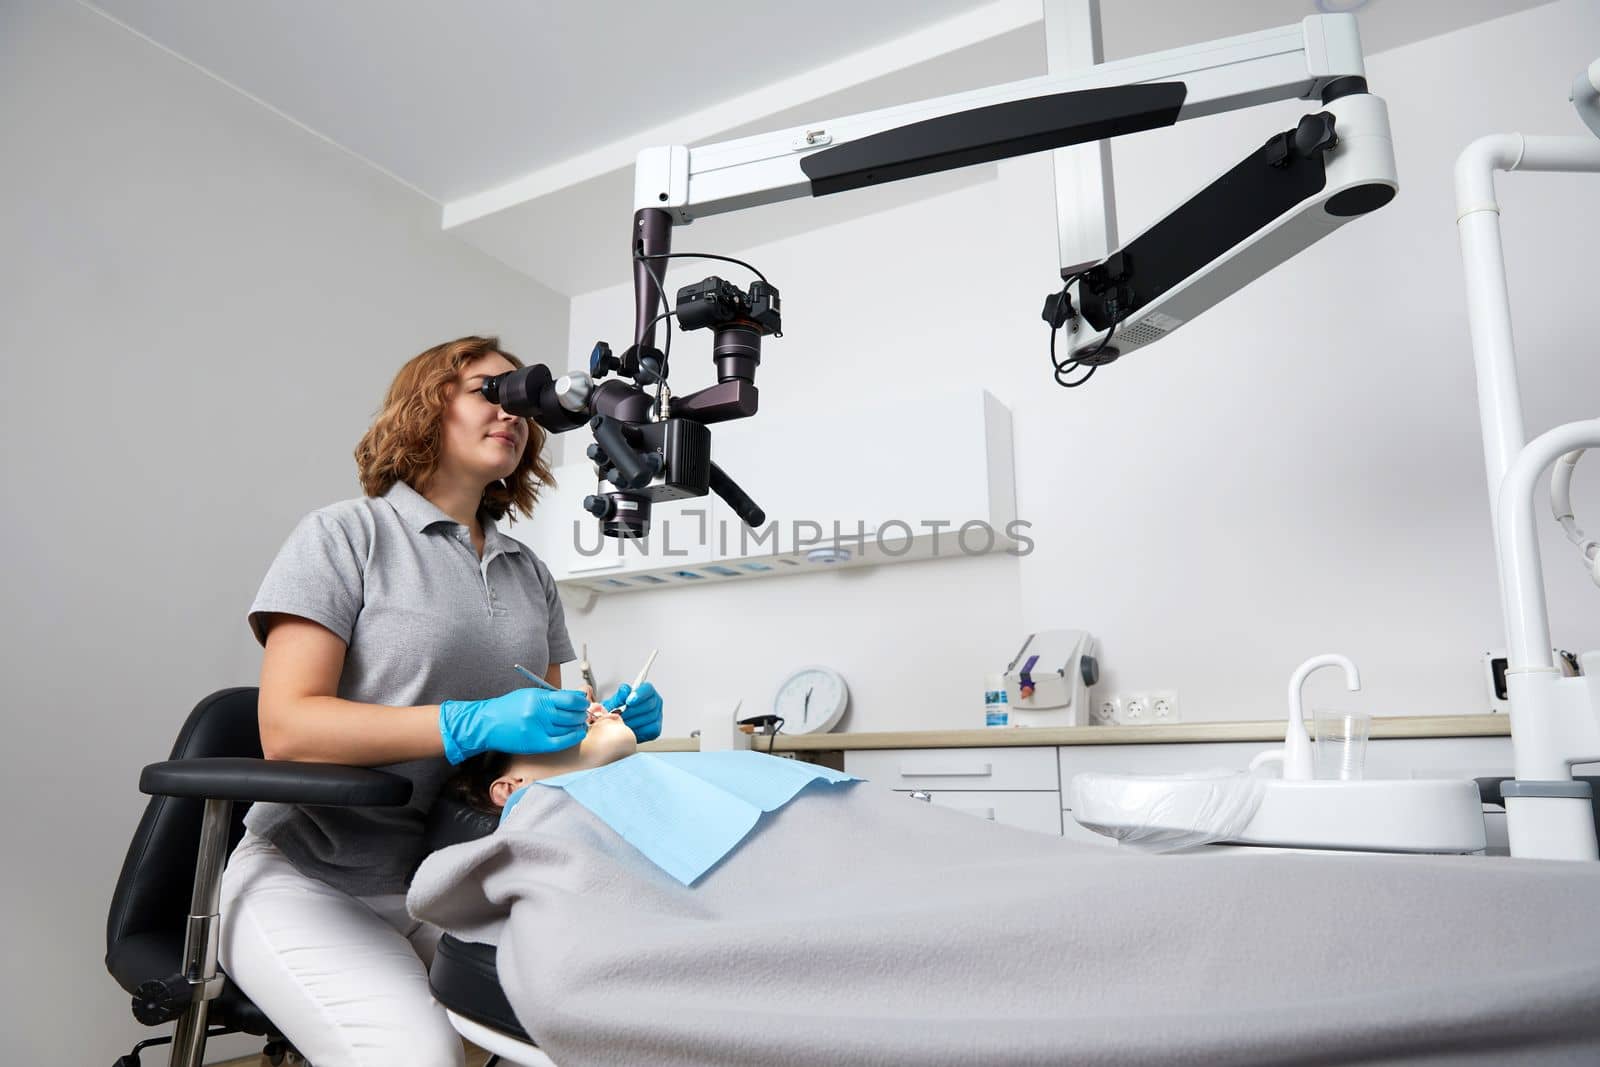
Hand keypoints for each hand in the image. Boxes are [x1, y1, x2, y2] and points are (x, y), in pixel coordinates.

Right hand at [438, 686, 590, 763]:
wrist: (487, 723)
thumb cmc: (508, 709)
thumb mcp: (530, 695)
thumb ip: (552, 697)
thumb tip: (576, 698)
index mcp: (538, 698)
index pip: (570, 699)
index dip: (581, 702)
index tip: (583, 703)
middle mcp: (539, 713)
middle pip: (572, 714)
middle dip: (582, 714)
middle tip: (583, 714)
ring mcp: (537, 729)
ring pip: (568, 728)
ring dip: (579, 726)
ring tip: (580, 724)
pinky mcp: (535, 743)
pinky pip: (561, 742)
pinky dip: (573, 738)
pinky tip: (578, 734)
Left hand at [602, 682, 662, 743]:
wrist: (616, 725)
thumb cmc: (617, 710)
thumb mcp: (615, 701)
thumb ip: (620, 695)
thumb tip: (625, 692)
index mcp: (647, 691)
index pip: (647, 689)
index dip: (639, 695)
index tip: (628, 702)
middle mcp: (655, 702)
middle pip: (649, 704)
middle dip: (632, 711)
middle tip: (620, 715)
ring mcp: (657, 716)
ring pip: (649, 717)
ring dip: (633, 721)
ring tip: (621, 723)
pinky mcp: (656, 729)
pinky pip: (649, 729)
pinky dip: (637, 730)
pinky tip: (629, 730)